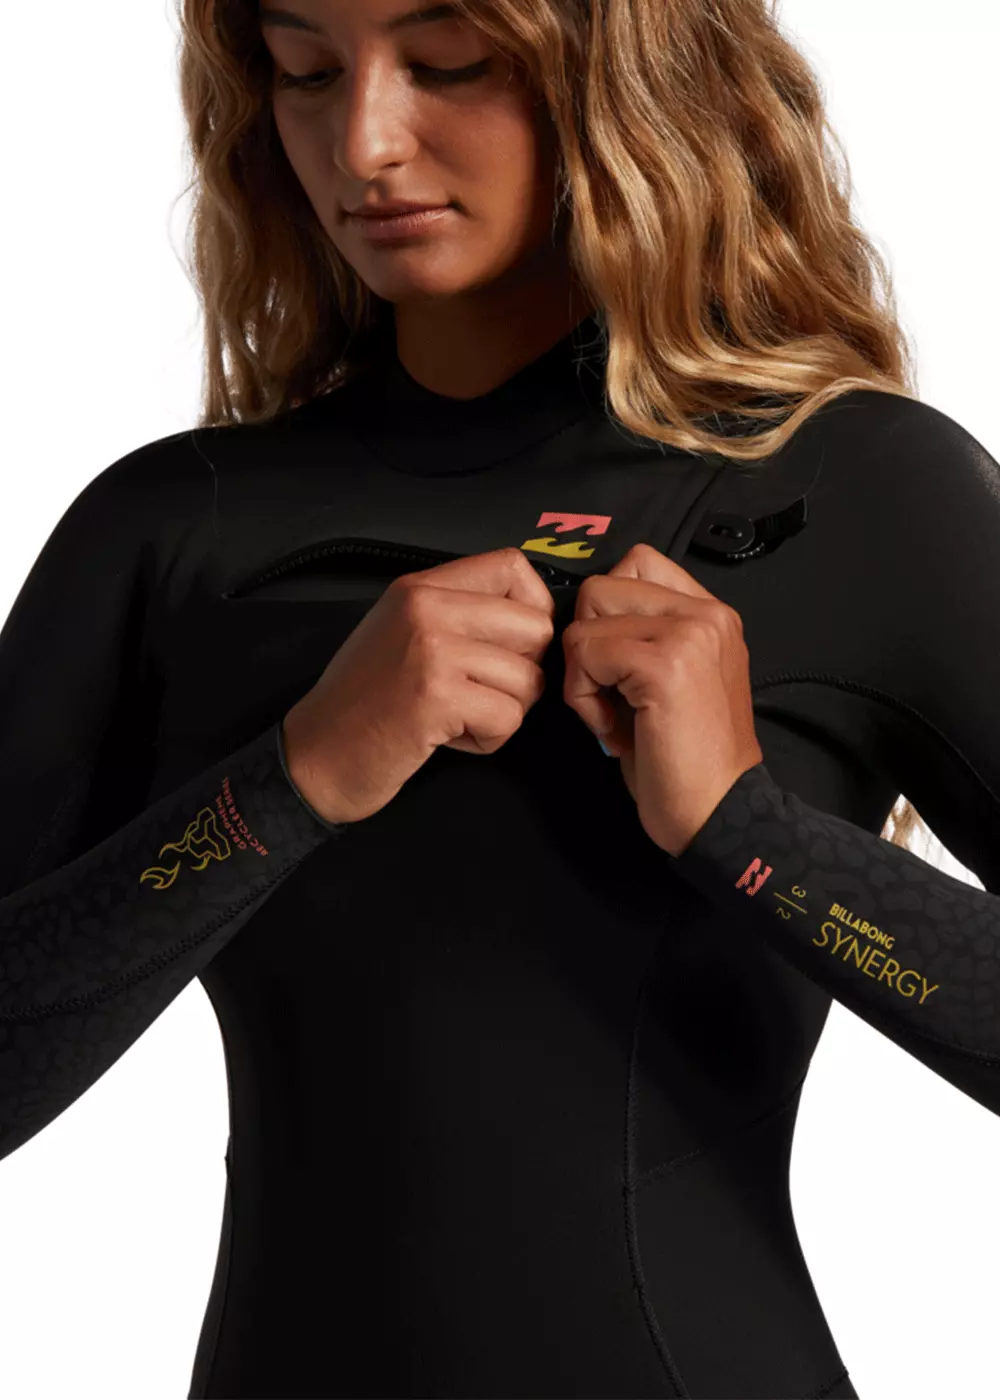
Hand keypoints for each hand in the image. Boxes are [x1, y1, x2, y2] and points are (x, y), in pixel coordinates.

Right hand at [283, 548, 553, 824]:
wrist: (316, 756)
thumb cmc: (362, 702)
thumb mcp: (401, 632)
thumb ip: (457, 613)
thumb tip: (532, 618)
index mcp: (421, 588)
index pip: (513, 566)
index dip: (533, 609)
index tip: (511, 645)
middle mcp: (427, 608)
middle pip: (535, 627)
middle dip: (524, 671)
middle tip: (482, 692)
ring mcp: (432, 650)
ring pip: (528, 680)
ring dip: (503, 712)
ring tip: (455, 717)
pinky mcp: (437, 697)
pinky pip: (508, 718)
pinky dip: (487, 740)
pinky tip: (447, 738)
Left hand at [561, 543, 762, 857]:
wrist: (720, 812)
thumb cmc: (686, 759)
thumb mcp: (673, 680)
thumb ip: (645, 636)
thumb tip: (585, 619)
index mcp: (712, 614)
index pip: (636, 563)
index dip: (608, 612)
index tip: (619, 666)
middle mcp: (707, 613)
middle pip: (601, 587)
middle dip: (588, 642)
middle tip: (612, 695)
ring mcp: (688, 634)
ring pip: (586, 619)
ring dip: (583, 672)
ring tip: (614, 713)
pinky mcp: (664, 664)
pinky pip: (584, 653)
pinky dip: (582, 696)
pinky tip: (613, 728)